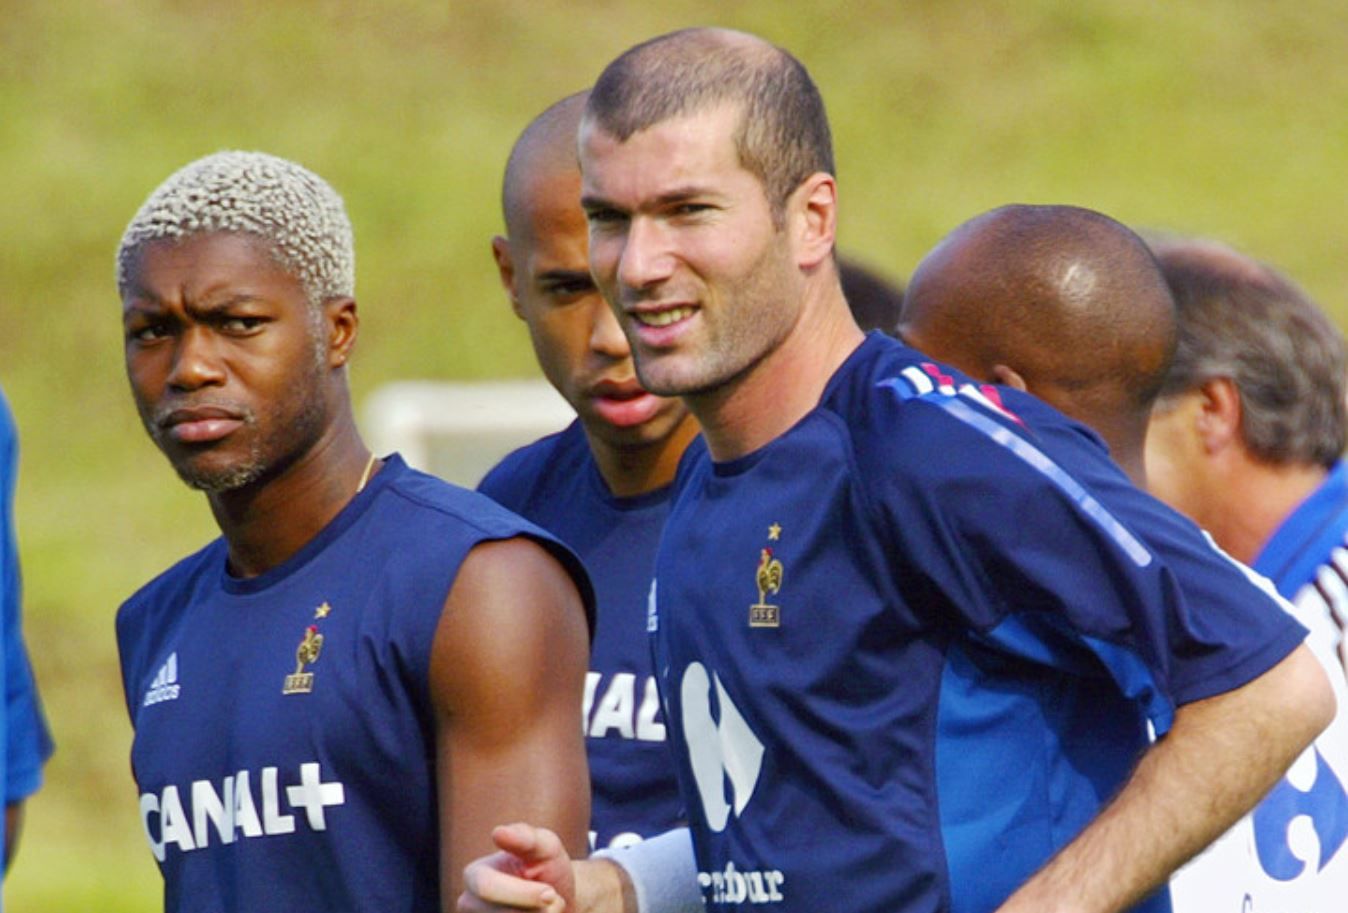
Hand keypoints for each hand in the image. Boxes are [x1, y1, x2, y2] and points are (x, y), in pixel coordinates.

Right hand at [458, 823, 575, 911]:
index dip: (524, 894)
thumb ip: (525, 838)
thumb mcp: (546, 848)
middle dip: (536, 911)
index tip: (551, 892)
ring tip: (545, 909)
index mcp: (474, 875)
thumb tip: (498, 832)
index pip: (487, 888)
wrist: (559, 902)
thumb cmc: (548, 869)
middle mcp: (468, 904)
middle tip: (553, 900)